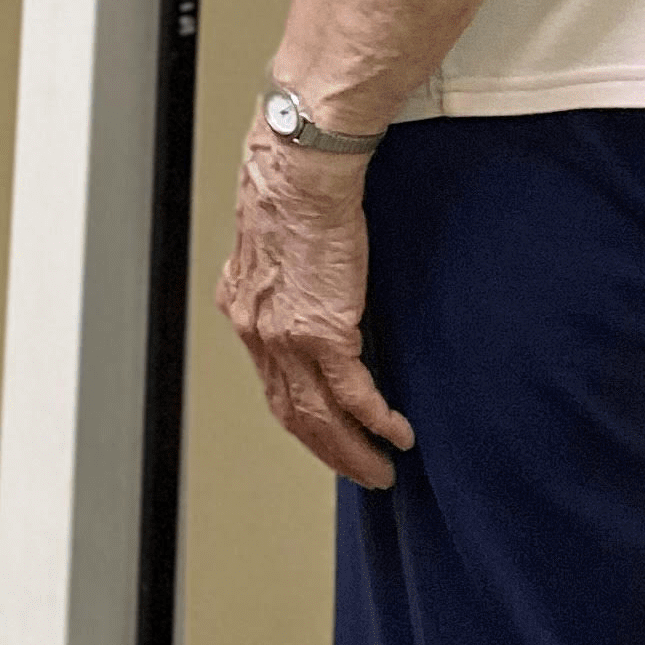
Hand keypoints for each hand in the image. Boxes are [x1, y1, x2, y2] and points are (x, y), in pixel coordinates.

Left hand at [217, 130, 414, 489]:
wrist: (301, 171)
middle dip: (328, 450)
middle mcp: (258, 332)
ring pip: (318, 415)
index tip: (330, 435)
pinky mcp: (323, 330)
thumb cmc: (297, 187)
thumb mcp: (281, 238)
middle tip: (361, 472)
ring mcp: (286, 338)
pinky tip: (397, 434)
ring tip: (380, 470)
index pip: (274, 379)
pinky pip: (352, 393)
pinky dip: (375, 420)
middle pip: (293, 412)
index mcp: (247, 310)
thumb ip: (291, 270)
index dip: (303, 414)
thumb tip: (315, 275)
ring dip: (350, 450)